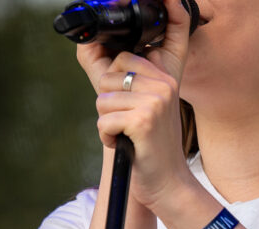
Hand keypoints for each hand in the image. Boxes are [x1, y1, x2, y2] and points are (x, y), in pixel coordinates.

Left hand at [90, 0, 195, 210]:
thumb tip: (89, 41)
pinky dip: (108, 136)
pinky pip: (103, 118)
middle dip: (109, 97)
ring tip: (129, 134)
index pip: (165, 36)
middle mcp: (166, 83)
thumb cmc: (149, 143)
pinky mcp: (144, 119)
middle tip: (131, 120)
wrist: (166, 182)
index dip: (169, 9)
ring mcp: (157, 99)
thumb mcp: (142, 103)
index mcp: (168, 76)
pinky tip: (127, 144)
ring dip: (107, 121)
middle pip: (113, 69)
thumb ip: (121, 72)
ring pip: (103, 96)